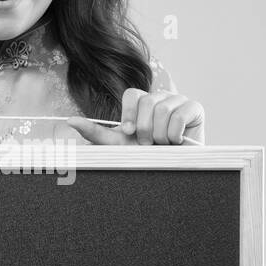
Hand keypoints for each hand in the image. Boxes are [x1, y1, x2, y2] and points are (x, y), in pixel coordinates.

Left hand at [66, 88, 203, 144]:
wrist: (173, 170)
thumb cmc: (145, 157)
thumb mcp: (118, 146)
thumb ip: (95, 133)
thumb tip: (70, 121)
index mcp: (142, 102)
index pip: (132, 94)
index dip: (129, 115)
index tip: (129, 134)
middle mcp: (160, 98)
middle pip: (148, 101)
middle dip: (145, 130)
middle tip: (149, 144)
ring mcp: (179, 101)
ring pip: (163, 109)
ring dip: (160, 134)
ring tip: (162, 145)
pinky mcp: (195, 109)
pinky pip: (181, 114)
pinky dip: (175, 133)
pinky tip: (176, 142)